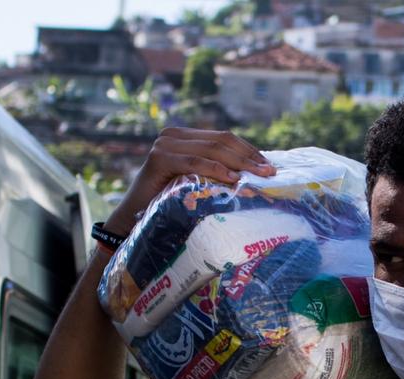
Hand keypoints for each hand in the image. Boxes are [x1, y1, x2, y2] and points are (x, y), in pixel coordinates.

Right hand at [104, 128, 275, 236]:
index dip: (249, 150)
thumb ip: (217, 172)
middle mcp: (174, 135)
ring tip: (258, 176)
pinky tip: (234, 179)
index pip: (224, 138)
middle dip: (248, 157)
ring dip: (238, 163)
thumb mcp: (197, 183)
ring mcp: (164, 144)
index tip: (270, 166)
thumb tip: (255, 174)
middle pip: (221, 141)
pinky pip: (194, 162)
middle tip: (270, 172)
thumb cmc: (169, 204)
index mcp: (186, 137)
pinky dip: (216, 170)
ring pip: (211, 150)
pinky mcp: (158, 158)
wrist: (134, 218)